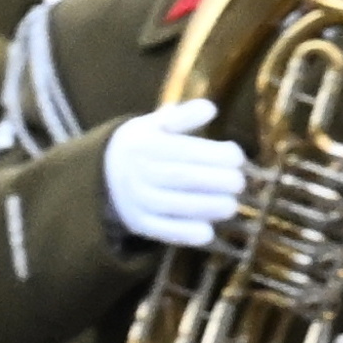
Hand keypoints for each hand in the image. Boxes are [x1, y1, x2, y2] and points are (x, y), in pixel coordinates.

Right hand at [104, 97, 248, 248]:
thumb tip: (211, 108)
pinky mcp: (138, 223)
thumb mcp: (155, 123)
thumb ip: (183, 116)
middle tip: (240, 183)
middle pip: (182, 178)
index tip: (238, 156)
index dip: (215, 154)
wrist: (103, 172)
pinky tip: (208, 231)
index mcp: (145, 144)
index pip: (184, 150)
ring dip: (208, 208)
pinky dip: (186, 234)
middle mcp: (139, 172)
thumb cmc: (143, 145)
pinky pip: (163, 231)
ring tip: (231, 206)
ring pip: (175, 206)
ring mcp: (137, 200)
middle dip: (217, 182)